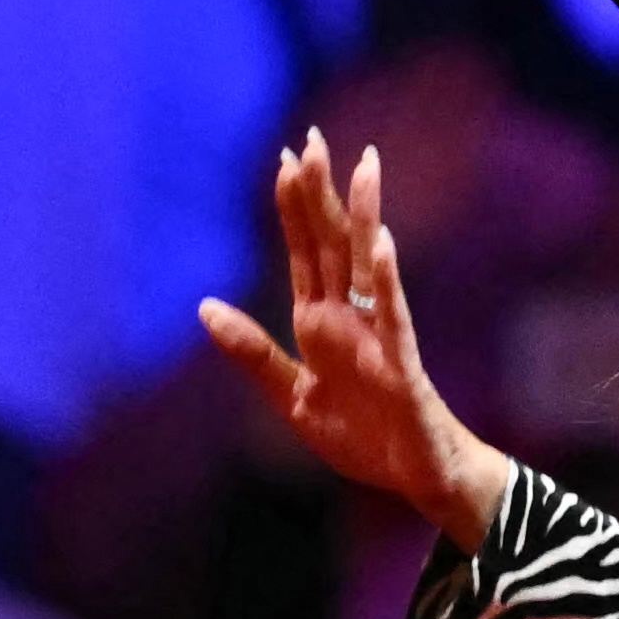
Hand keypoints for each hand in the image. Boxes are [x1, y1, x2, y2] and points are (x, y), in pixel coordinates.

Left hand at [197, 132, 514, 551]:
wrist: (413, 478)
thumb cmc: (363, 437)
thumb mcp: (291, 397)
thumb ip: (252, 352)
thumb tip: (204, 306)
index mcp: (321, 324)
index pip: (305, 253)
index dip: (294, 208)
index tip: (284, 158)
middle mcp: (351, 318)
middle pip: (335, 244)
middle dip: (324, 194)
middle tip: (314, 139)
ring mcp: (379, 336)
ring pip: (368, 265)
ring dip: (364, 217)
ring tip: (362, 168)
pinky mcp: (403, 364)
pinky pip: (395, 317)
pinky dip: (388, 281)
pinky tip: (383, 245)